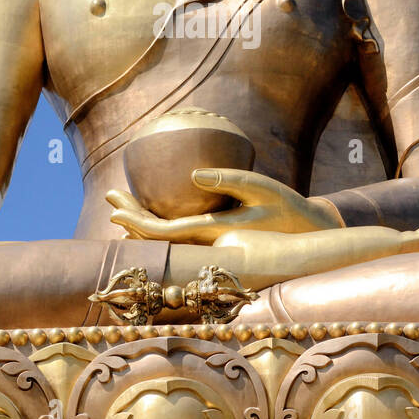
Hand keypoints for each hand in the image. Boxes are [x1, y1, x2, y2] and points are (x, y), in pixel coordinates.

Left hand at [106, 168, 342, 244]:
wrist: (310, 235)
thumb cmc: (289, 208)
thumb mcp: (263, 189)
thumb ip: (230, 180)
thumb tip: (193, 174)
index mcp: (214, 233)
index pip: (165, 233)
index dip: (137, 222)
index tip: (114, 210)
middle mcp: (207, 244)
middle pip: (159, 237)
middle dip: (132, 218)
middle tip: (109, 197)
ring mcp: (211, 243)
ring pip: (167, 239)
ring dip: (143, 224)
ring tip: (120, 207)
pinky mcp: (217, 238)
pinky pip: (181, 236)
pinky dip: (160, 227)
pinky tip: (151, 218)